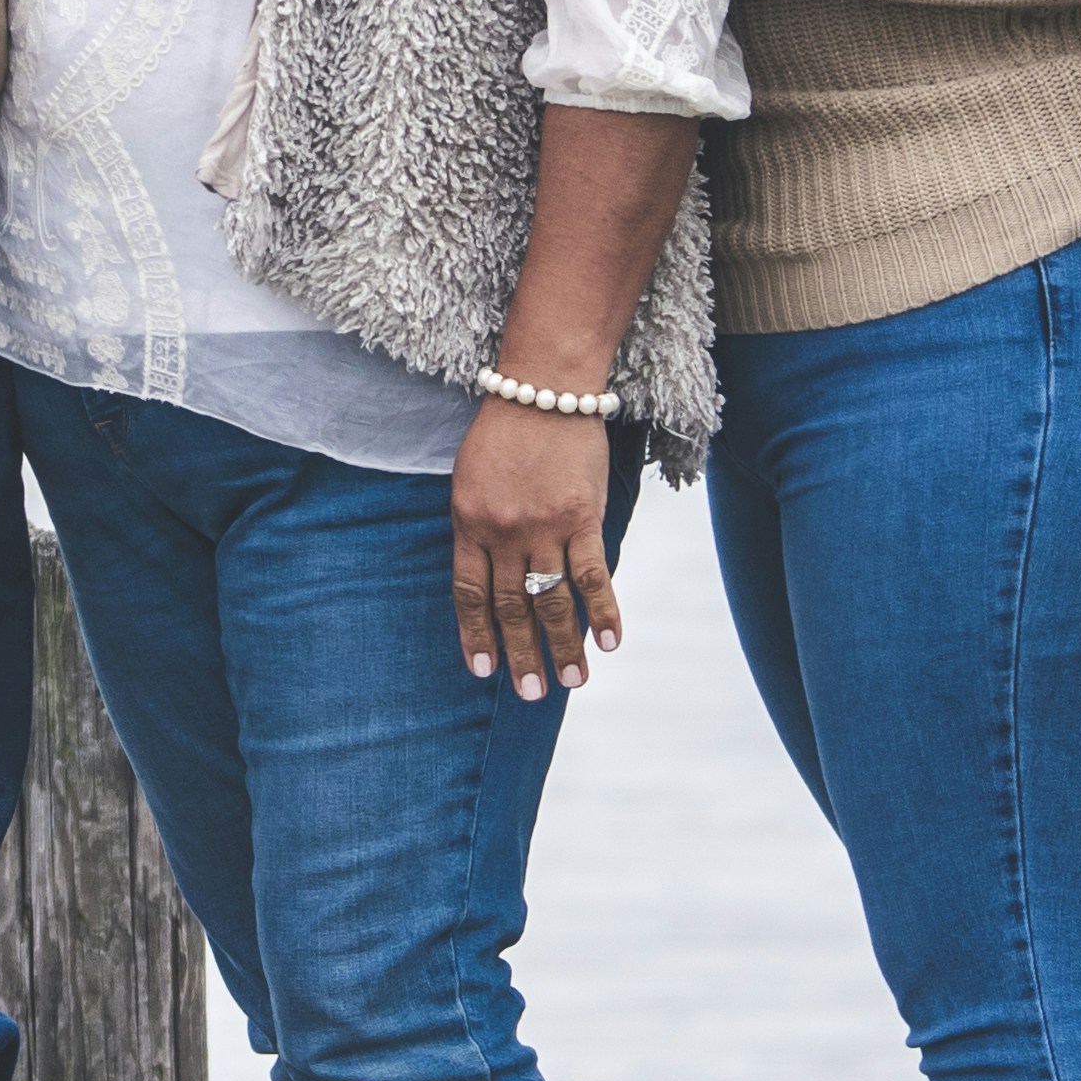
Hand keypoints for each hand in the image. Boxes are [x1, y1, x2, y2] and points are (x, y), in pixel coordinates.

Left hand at [451, 394, 622, 699]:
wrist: (544, 386)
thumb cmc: (505, 429)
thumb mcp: (470, 477)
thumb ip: (479, 527)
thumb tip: (491, 574)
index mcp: (469, 523)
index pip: (470, 594)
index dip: (477, 636)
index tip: (484, 671)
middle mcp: (504, 532)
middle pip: (511, 607)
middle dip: (521, 655)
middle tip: (530, 693)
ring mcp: (545, 526)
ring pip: (552, 601)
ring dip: (564, 646)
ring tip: (573, 682)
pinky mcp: (583, 517)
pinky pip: (593, 575)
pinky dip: (604, 611)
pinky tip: (610, 642)